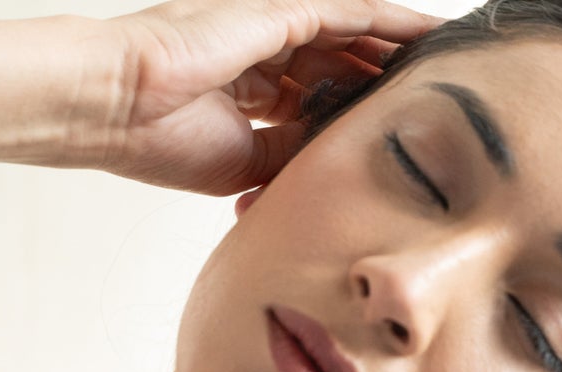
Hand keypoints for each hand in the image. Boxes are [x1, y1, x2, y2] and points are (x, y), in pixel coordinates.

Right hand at [90, 0, 442, 196]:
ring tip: (444, 62)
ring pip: (350, 35)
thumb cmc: (158, 139)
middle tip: (432, 100)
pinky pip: (350, 12)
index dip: (349, 116)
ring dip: (397, 49)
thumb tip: (332, 165)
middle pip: (337, 65)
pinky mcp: (278, 11)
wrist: (116, 103)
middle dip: (380, 81)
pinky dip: (389, 21)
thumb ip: (288, 158)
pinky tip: (425, 33)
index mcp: (244, 95)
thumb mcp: (241, 164)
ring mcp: (270, 28)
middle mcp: (261, 55)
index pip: (311, 102)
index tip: (386, 137)